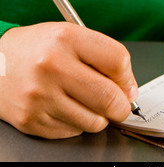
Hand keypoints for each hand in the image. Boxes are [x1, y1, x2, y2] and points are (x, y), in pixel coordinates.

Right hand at [0, 22, 137, 138]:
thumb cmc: (36, 49)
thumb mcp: (68, 35)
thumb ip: (101, 55)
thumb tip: (128, 88)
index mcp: (66, 38)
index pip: (117, 60)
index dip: (127, 77)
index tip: (126, 84)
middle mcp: (52, 65)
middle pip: (109, 97)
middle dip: (121, 106)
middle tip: (119, 104)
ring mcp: (41, 96)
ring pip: (94, 121)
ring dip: (98, 116)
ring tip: (85, 101)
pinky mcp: (32, 120)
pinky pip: (73, 131)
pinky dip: (76, 123)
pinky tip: (64, 106)